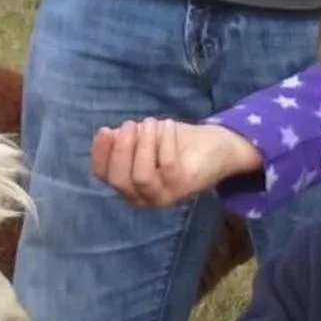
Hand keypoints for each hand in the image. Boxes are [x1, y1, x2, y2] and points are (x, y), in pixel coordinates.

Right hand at [91, 119, 261, 208]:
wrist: (220, 147)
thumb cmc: (179, 143)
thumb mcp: (148, 138)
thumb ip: (128, 140)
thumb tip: (109, 135)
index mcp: (129, 185)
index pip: (104, 175)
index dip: (100, 153)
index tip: (105, 130)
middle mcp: (143, 197)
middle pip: (120, 180)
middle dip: (121, 148)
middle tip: (131, 124)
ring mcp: (165, 195)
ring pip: (141, 177)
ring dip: (142, 145)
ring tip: (150, 123)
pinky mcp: (184, 187)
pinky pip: (167, 166)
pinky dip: (164, 142)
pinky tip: (167, 124)